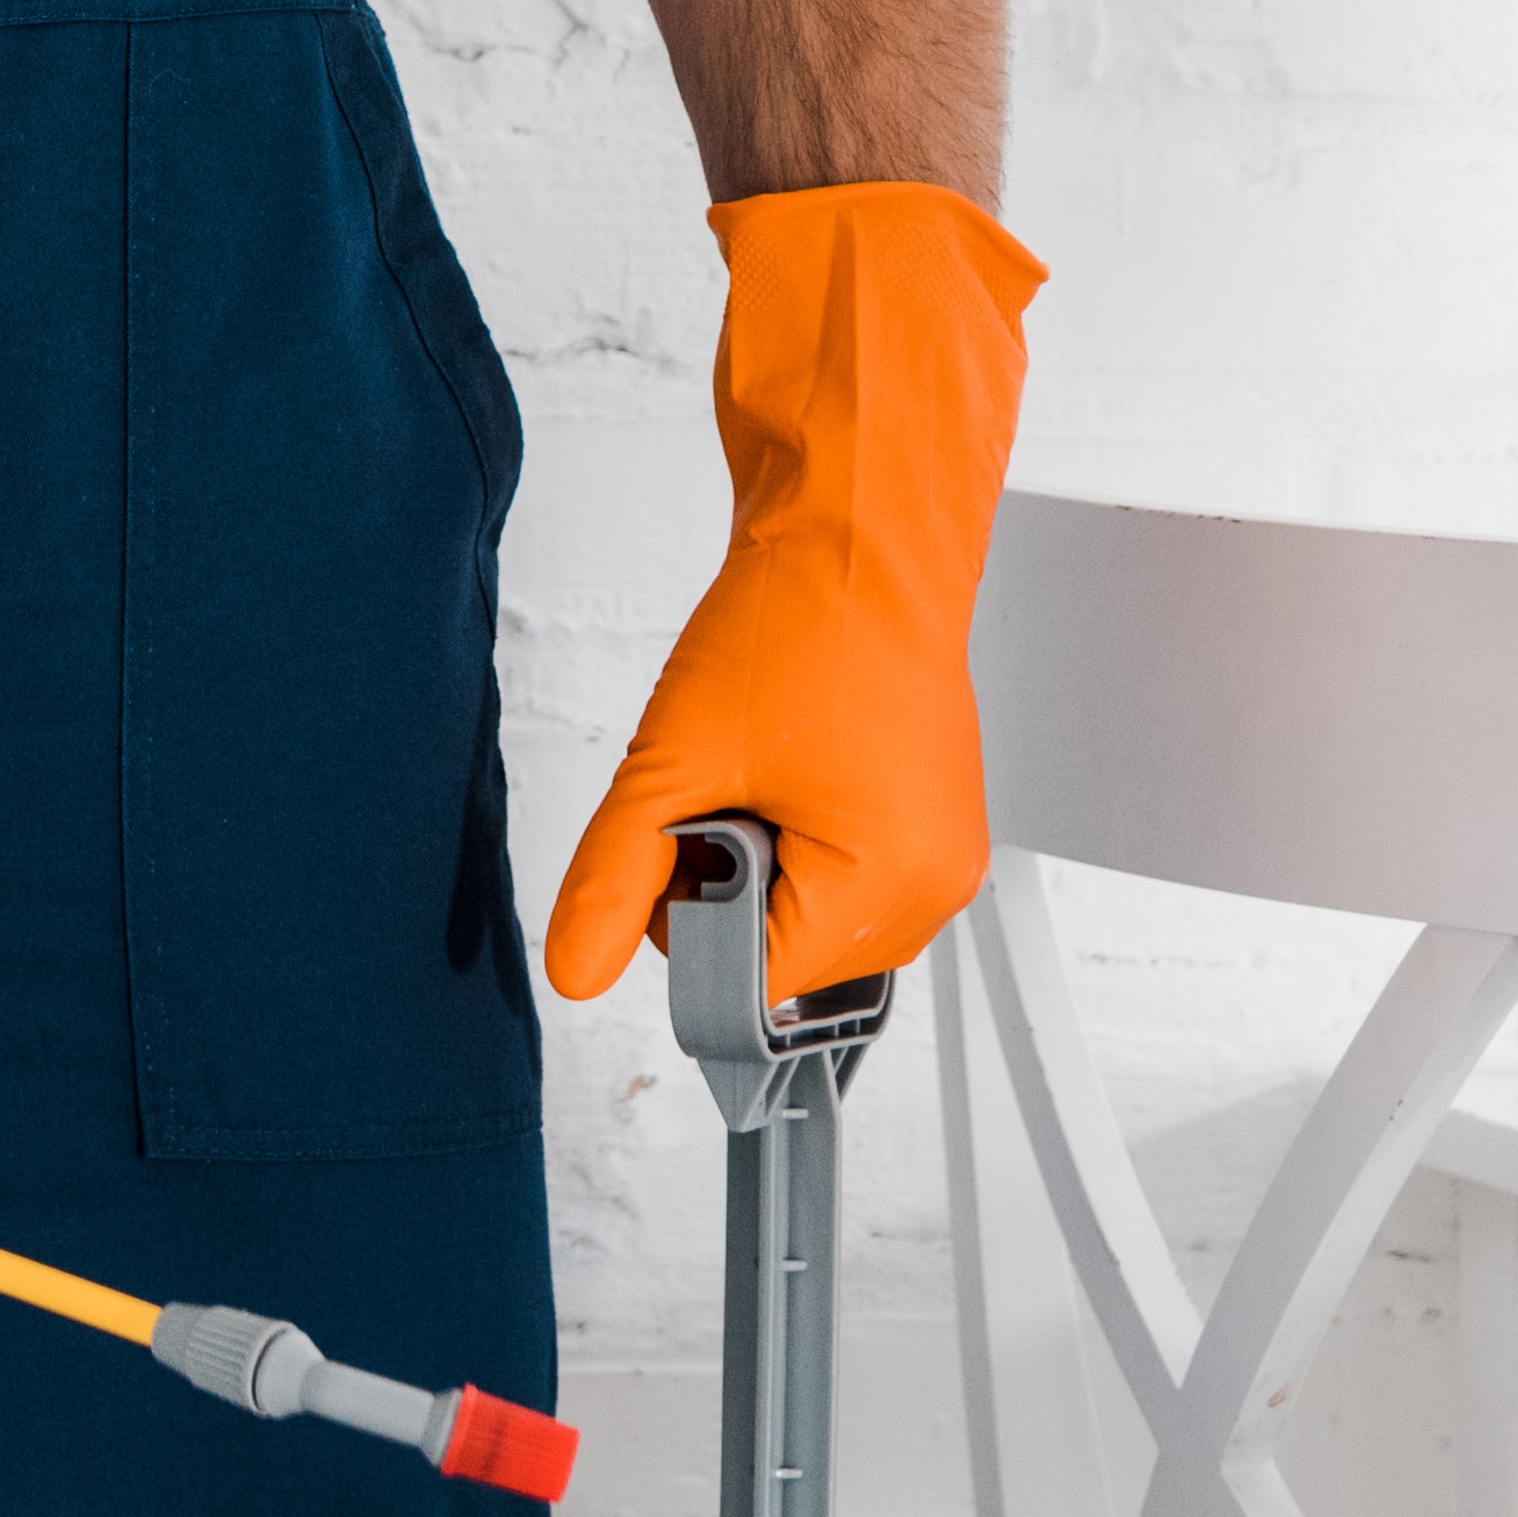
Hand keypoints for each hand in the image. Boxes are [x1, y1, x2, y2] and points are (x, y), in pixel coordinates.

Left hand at [543, 182, 1039, 1009]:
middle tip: (729, 777)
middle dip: (728, 885)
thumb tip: (573, 973)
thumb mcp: (675, 756)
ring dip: (762, 860)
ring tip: (768, 763)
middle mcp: (937, 890)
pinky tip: (794, 763)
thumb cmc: (800, 618)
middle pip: (784, 959)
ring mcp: (944, 859)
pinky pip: (845, 877)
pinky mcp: (935, 828)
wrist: (864, 530)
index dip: (688, 918)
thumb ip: (614, 875)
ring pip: (809, 920)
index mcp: (889, 887)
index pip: (753, 985)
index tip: (679, 831)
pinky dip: (798, 837)